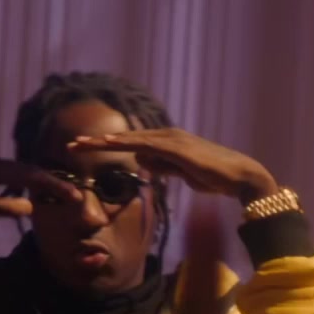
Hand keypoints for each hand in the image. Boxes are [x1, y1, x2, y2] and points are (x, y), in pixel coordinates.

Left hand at [70, 129, 278, 205]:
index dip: (107, 145)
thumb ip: (163, 166)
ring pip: (133, 139)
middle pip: (127, 138)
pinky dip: (128, 143)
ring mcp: (173, 140)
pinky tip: (112, 144)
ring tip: (82, 144)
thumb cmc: (215, 176)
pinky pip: (148, 144)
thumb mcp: (182, 173)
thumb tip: (142, 162)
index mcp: (168, 142)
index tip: (85, 149)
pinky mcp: (179, 148)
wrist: (240, 176)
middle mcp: (168, 136)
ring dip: (106, 141)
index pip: (132, 144)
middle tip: (72, 144)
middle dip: (98, 142)